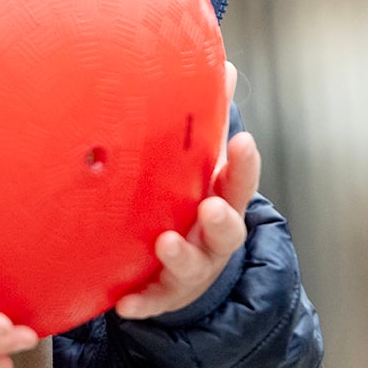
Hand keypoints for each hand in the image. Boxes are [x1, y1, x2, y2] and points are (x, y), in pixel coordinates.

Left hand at [115, 62, 261, 320]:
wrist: (183, 274)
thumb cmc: (189, 203)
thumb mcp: (202, 165)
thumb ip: (210, 120)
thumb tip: (226, 63)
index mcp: (221, 201)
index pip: (238, 182)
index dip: (242, 165)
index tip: (242, 142)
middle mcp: (211, 238)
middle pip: (226, 229)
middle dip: (221, 219)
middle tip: (211, 206)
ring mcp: (189, 270)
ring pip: (191, 266)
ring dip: (181, 255)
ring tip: (167, 243)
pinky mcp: (161, 295)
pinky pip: (151, 301)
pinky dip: (141, 302)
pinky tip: (124, 304)